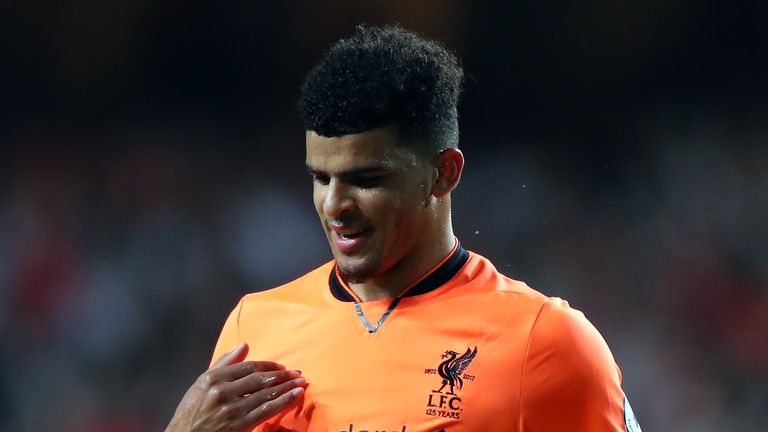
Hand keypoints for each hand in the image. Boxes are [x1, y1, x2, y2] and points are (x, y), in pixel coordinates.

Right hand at [165, 343, 305, 431]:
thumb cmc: (192, 413)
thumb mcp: (201, 384)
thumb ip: (224, 364)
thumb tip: (244, 346)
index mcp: (212, 379)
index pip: (247, 367)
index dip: (267, 365)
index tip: (281, 365)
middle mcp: (222, 392)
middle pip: (259, 379)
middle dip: (281, 374)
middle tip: (297, 372)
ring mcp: (232, 409)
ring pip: (266, 393)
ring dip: (287, 386)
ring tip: (301, 382)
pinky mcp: (239, 425)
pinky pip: (267, 410)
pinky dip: (284, 401)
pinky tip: (296, 394)